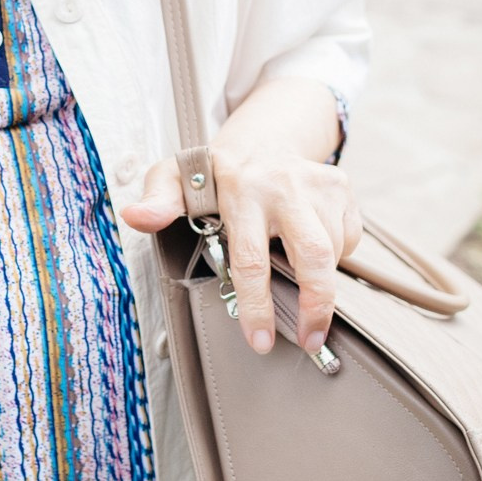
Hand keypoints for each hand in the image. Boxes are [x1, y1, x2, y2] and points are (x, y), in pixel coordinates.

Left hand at [120, 144, 362, 355]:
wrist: (260, 138)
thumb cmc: (213, 173)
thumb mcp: (175, 179)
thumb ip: (157, 200)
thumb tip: (134, 216)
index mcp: (240, 190)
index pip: (251, 259)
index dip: (257, 306)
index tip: (260, 342)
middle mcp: (284, 185)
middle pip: (312, 256)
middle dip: (316, 305)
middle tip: (310, 340)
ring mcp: (318, 184)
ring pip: (332, 251)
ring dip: (320, 280)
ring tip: (300, 287)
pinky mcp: (341, 188)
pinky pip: (347, 239)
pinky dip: (334, 255)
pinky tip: (309, 249)